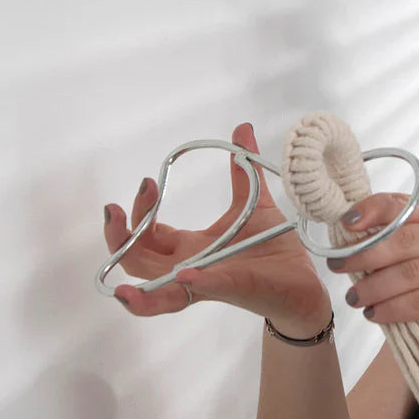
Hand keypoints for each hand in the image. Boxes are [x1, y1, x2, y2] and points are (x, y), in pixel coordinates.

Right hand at [102, 123, 329, 322]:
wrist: (304, 280)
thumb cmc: (274, 246)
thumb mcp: (254, 201)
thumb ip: (244, 169)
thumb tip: (241, 128)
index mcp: (191, 246)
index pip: (148, 234)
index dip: (140, 211)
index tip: (148, 181)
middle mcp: (189, 268)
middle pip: (136, 260)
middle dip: (119, 235)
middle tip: (114, 207)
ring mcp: (206, 282)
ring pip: (156, 290)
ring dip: (136, 281)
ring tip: (121, 271)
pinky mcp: (232, 288)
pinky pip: (203, 289)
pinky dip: (190, 282)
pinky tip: (183, 272)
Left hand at [327, 193, 418, 350]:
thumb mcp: (406, 256)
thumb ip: (386, 240)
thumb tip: (345, 236)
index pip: (404, 205)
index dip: (372, 211)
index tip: (345, 224)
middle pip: (404, 240)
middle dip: (364, 254)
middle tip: (337, 267)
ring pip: (410, 273)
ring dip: (374, 287)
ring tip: (353, 298)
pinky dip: (392, 309)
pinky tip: (374, 314)